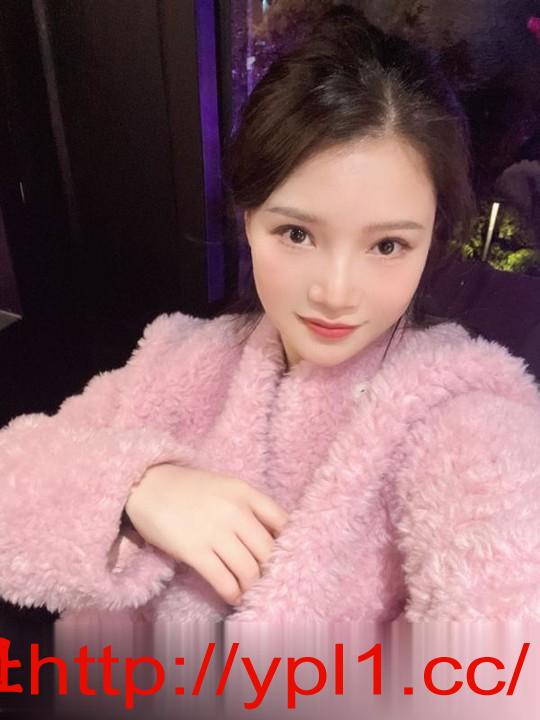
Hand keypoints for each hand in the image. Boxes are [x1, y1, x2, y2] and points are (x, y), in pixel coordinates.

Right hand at [125, 464, 288, 604]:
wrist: (147, 485)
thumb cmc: (188, 488)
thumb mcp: (225, 487)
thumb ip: (248, 507)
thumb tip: (273, 538)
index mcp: (245, 492)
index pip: (282, 521)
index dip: (289, 543)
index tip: (287, 557)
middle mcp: (235, 511)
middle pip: (268, 551)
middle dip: (271, 570)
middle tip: (269, 580)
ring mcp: (215, 532)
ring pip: (249, 570)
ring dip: (252, 586)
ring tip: (250, 590)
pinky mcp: (194, 551)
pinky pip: (223, 580)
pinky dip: (233, 593)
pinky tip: (234, 596)